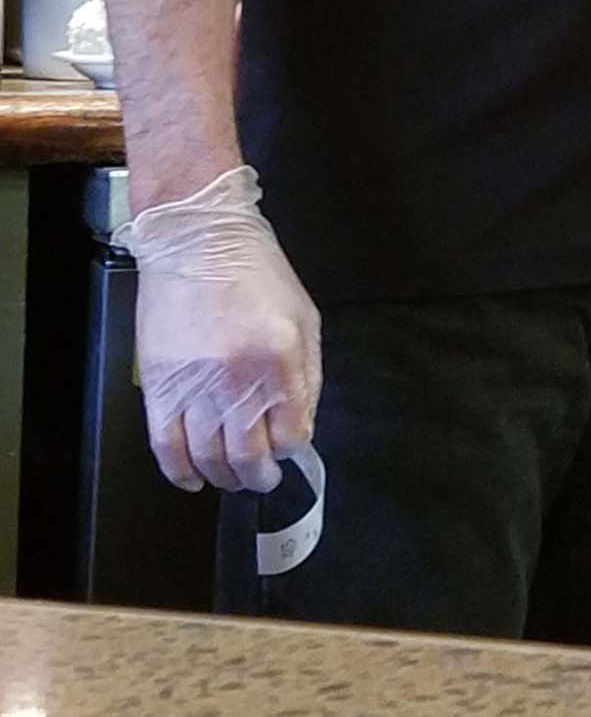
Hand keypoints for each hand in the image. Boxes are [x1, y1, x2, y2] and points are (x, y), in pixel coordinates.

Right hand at [121, 166, 321, 495]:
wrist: (197, 239)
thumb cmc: (257, 273)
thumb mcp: (304, 315)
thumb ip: (307, 375)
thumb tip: (300, 426)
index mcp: (279, 357)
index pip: (292, 433)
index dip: (293, 449)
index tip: (290, 450)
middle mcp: (236, 378)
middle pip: (249, 456)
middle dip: (260, 476)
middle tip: (263, 477)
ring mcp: (193, 384)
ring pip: (208, 458)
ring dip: (223, 477)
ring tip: (232, 477)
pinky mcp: (157, 385)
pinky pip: (165, 446)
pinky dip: (179, 472)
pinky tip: (193, 477)